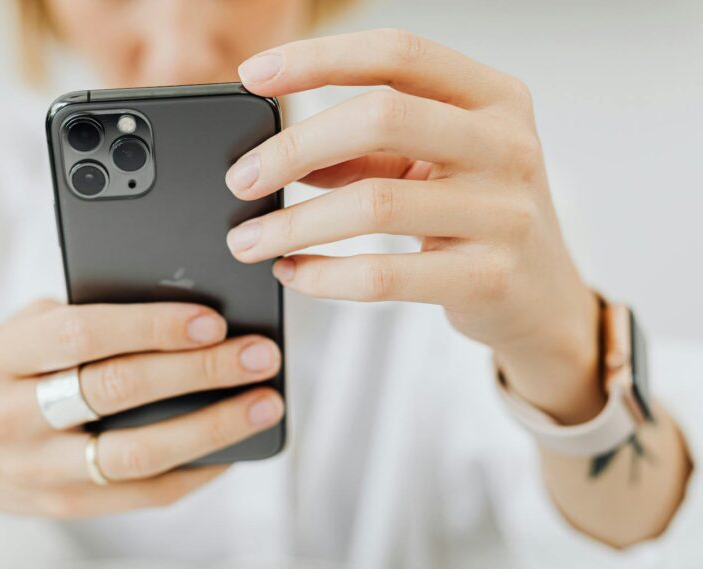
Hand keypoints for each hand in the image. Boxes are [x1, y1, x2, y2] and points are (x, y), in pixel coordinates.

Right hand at [0, 299, 282, 516]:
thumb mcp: (13, 334)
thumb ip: (76, 320)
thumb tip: (179, 311)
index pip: (80, 334)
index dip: (149, 326)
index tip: (211, 318)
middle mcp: (9, 418)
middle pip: (115, 391)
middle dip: (199, 371)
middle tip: (259, 356)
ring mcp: (35, 471)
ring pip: (135, 455)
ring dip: (210, 429)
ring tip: (263, 405)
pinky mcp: (63, 507)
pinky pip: (141, 496)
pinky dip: (193, 473)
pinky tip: (231, 450)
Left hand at [225, 29, 601, 421]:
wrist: (544, 299)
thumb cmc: (477, 216)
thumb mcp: (434, 165)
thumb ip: (365, 150)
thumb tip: (275, 153)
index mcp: (494, 95)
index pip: (398, 52)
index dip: (318, 58)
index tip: (251, 76)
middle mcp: (507, 143)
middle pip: (380, 117)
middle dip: (293, 148)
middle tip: (241, 181)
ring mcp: (504, 212)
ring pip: (374, 203)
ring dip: (293, 224)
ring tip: (249, 240)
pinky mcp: (488, 278)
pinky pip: (383, 275)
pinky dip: (322, 275)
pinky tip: (292, 273)